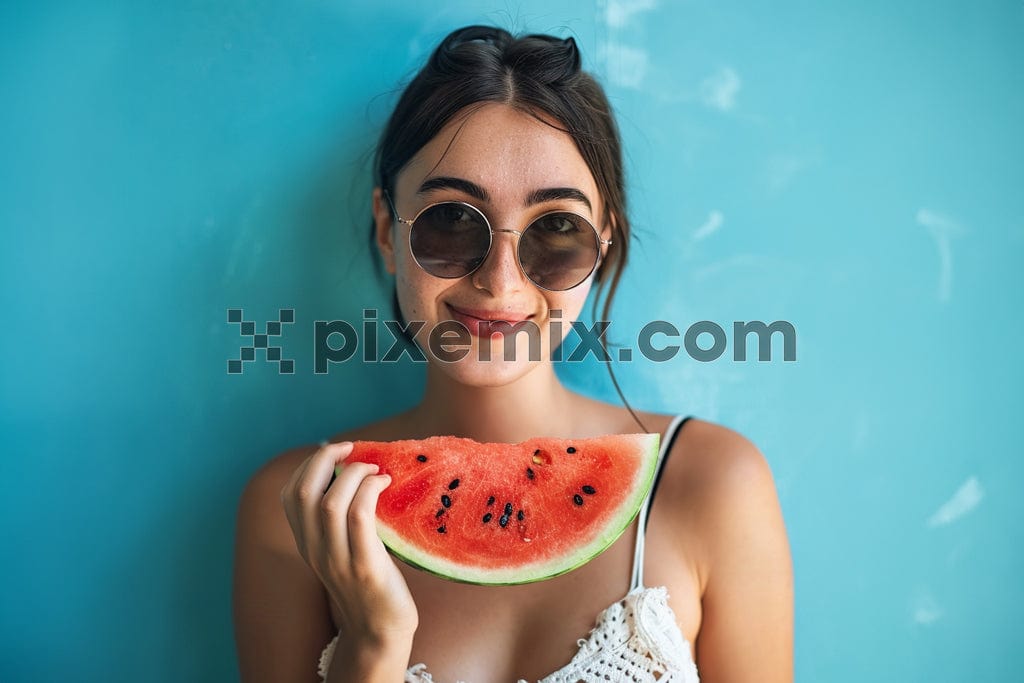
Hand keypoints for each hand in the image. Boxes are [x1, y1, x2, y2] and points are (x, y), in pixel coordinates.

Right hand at [280, 441, 418, 645]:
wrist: (380, 629)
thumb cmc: (370, 582)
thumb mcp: (342, 549)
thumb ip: (339, 521)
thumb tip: (355, 476)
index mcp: (306, 543)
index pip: (290, 495)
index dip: (308, 465)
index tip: (335, 452)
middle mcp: (314, 550)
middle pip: (303, 493)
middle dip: (324, 459)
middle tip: (350, 448)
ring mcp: (337, 560)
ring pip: (330, 503)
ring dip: (353, 474)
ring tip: (374, 468)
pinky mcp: (365, 566)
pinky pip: (359, 518)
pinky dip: (369, 491)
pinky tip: (385, 483)